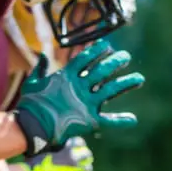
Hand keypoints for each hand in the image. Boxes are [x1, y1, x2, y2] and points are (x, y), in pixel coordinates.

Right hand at [14, 39, 144, 156]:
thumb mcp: (33, 82)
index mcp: (66, 76)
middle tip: (125, 57)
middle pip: (102, 70)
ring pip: (111, 90)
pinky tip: (133, 120)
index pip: (85, 59)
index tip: (107, 45)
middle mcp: (80, 87)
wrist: (33, 126)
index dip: (97, 50)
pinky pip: (108, 120)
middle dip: (115, 62)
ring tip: (140, 79)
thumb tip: (43, 57)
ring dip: (126, 83)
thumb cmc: (31, 104)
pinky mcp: (89, 120)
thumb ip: (40, 69)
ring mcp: (86, 103)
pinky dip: (120, 121)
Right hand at [20, 137, 93, 170]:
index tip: (73, 143)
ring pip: (88, 168)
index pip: (79, 142)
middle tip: (81, 156)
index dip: (77, 142)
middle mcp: (74, 162)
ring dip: (86, 166)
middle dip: (84, 154)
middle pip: (87, 155)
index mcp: (67, 152)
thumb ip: (56, 149)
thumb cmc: (35, 164)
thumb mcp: (46, 151)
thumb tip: (60, 148)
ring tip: (82, 167)